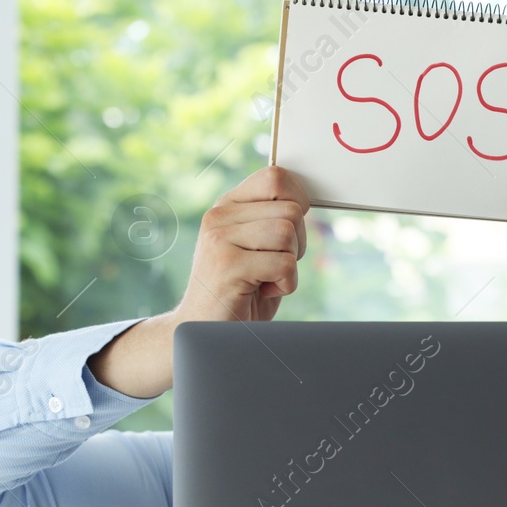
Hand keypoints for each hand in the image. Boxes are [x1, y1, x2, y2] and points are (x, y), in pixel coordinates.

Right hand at [89, 167, 309, 397]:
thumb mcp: (255, 248)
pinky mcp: (228, 265)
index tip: (290, 233)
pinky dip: (285, 284)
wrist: (202, 330)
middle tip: (275, 266)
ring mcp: (220, 239)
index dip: (298, 201)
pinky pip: (284, 263)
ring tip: (267, 278)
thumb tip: (304, 200)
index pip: (276, 176)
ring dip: (290, 264)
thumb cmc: (239, 292)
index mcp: (227, 206)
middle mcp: (219, 217)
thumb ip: (272, 220)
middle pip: (291, 209)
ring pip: (288, 232)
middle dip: (297, 243)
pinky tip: (264, 292)